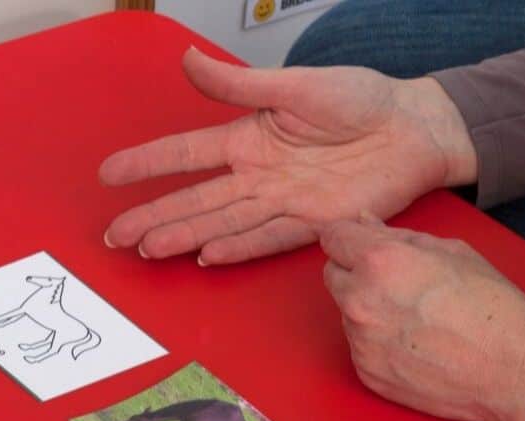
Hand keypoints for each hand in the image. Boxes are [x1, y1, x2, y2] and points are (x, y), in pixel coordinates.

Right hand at [100, 47, 475, 264]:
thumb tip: (188, 60)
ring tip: (148, 249)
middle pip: (196, 200)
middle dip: (154, 216)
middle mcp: (259, 175)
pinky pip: (269, 238)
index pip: (187, 153)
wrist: (414, 129)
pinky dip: (239, 248)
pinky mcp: (314, 223)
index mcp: (250, 137)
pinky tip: (207, 256)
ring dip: (185, 237)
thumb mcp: (297, 85)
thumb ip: (240, 83)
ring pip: (223, 223)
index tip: (110, 174)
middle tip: (115, 235)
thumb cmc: (362, 99)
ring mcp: (283, 201)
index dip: (148, 163)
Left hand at [320, 215, 524, 420]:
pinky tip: (414, 345)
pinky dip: (377, 342)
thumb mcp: (452, 251)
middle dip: (355, 271)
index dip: (350, 238)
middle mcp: (360, 301)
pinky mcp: (366, 373)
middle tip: (397, 282)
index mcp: (380, 261)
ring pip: (346, 313)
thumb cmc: (492, 307)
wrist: (514, 371)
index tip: (363, 244)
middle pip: (331, 275)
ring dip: (367, 309)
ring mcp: (360, 341)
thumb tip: (364, 222)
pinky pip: (359, 347)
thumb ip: (399, 235)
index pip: (333, 237)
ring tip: (415, 318)